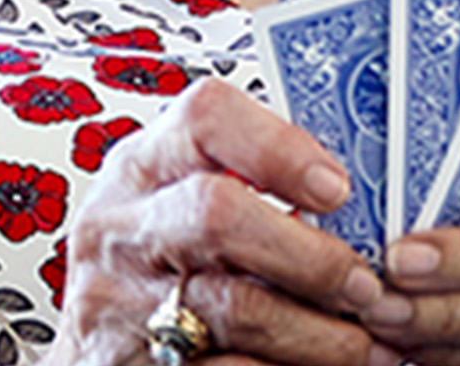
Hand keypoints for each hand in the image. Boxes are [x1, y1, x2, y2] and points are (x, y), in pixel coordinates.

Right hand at [40, 77, 397, 365]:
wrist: (93, 357)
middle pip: (218, 213)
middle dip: (310, 255)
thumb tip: (362, 197)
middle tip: (366, 286)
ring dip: (318, 333)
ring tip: (366, 345)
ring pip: (235, 309)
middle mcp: (119, 229)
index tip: (337, 188)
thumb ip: (243, 189)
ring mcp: (115, 304)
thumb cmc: (157, 270)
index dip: (279, 147)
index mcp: (139, 168)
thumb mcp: (175, 208)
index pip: (204, 118)